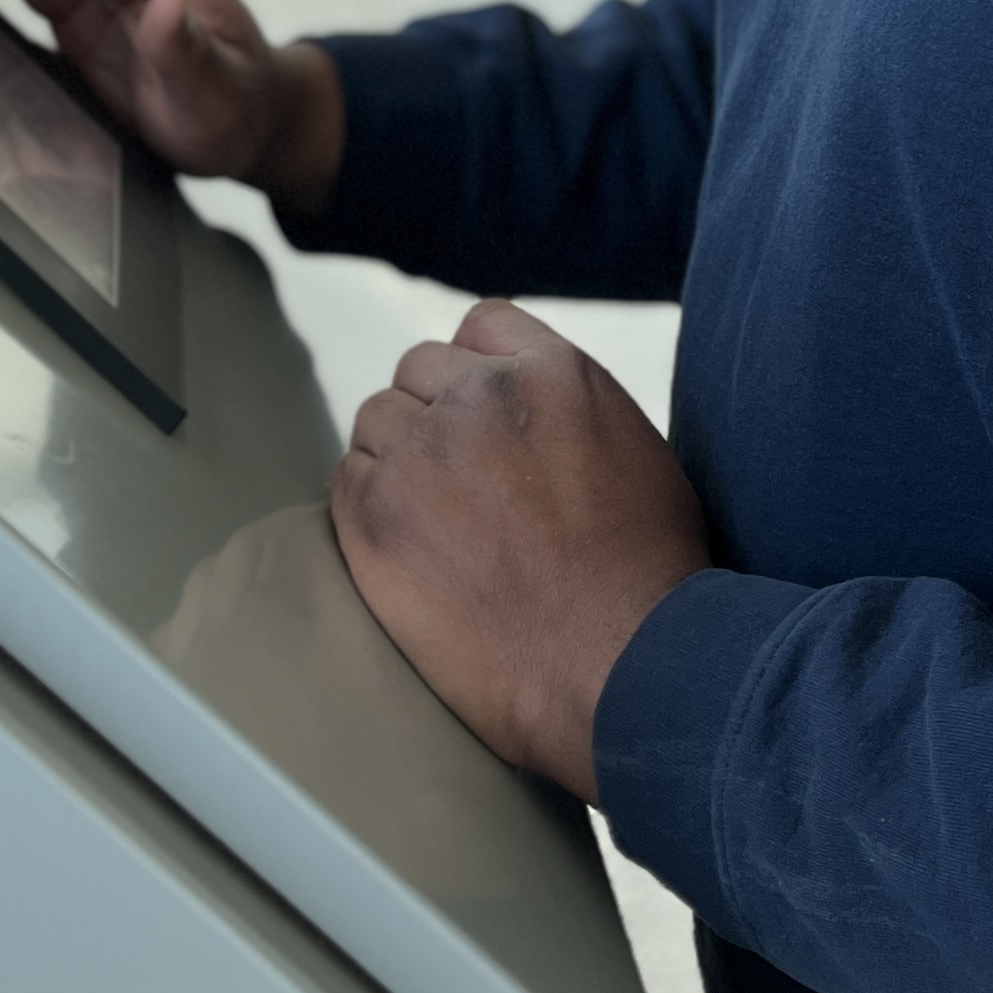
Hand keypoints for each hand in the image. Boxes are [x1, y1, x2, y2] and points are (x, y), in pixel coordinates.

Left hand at [333, 301, 709, 798]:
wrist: (618, 667)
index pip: (482, 325)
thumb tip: (530, 415)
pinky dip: (368, 510)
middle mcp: (480, 395)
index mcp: (552, 371)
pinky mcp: (374, 515)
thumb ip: (568, 410)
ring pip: (377, 420)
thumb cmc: (645, 579)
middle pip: (420, 370)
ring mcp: (421, 451)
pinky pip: (347, 481)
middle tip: (457, 486)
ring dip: (396, 460)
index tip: (481, 418)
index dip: (476, 371)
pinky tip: (409, 554)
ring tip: (434, 526)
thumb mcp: (633, 452)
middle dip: (434, 416)